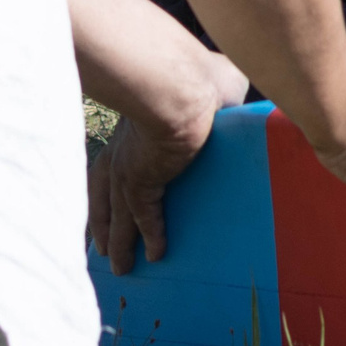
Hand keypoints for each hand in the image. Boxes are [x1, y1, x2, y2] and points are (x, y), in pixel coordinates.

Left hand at [88, 52, 250, 274]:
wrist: (182, 88)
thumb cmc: (199, 78)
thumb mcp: (216, 87)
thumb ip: (223, 102)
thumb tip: (242, 107)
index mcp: (135, 127)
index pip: (116, 159)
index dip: (113, 179)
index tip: (113, 193)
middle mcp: (122, 151)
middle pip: (104, 194)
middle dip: (104, 222)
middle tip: (102, 247)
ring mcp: (128, 169)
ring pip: (118, 214)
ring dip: (118, 241)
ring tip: (121, 267)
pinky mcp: (141, 184)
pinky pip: (144, 218)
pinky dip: (151, 236)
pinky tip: (157, 254)